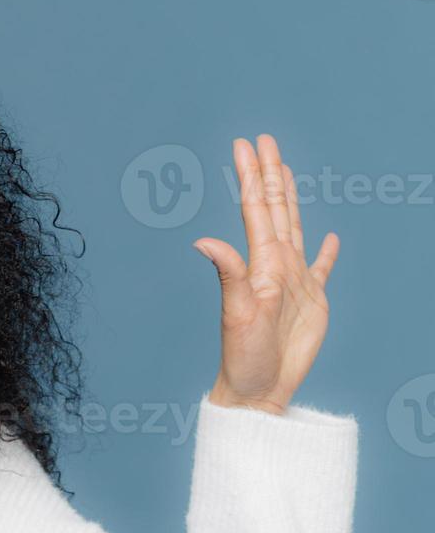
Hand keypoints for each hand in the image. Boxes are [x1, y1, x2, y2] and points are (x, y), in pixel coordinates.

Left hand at [193, 134, 339, 414]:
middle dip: (270, 175)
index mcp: (261, 264)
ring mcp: (295, 282)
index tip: (247, 144)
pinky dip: (327, 253)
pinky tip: (329, 238)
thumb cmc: (242, 356)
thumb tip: (203, 241)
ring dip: (292, 200)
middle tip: (264, 141)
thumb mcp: (237, 313)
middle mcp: (277, 266)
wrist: (256, 390)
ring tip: (287, 172)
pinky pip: (322, 270)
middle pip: (276, 210)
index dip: (254, 176)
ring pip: (296, 229)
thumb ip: (228, 274)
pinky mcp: (311, 302)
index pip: (257, 209)